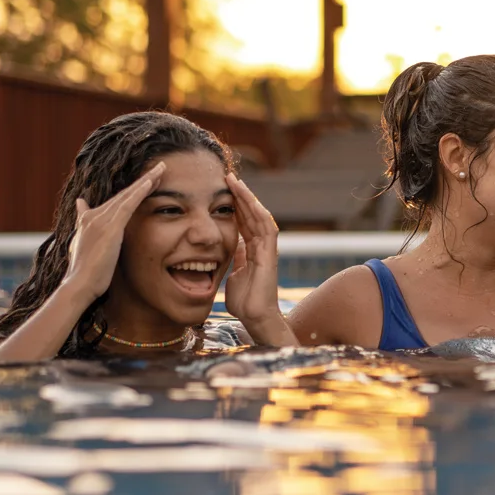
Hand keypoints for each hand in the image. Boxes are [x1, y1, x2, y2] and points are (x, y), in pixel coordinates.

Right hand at [61, 162, 165, 300]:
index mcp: (87, 221)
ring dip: (146, 180)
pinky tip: (152, 181)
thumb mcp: (83, 249)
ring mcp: (100, 220)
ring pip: (127, 195)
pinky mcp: (110, 227)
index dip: (128, 191)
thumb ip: (85, 233)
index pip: (113, 202)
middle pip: (123, 194)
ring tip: (161, 169)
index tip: (142, 181)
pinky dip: (141, 191)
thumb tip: (80, 219)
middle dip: (142, 181)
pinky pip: (129, 204)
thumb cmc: (85, 274)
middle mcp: (93, 216)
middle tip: (158, 169)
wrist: (79, 284)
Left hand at [222, 174, 280, 324]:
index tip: (223, 190)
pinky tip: (248, 200)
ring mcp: (268, 249)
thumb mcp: (234, 274)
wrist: (256, 317)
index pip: (244, 221)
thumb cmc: (245, 301)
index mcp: (252, 250)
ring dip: (248, 198)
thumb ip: (236, 260)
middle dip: (240, 195)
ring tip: (235, 181)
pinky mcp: (270, 254)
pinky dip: (257, 213)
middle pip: (252, 214)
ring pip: (260, 216)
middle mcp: (262, 246)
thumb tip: (231, 248)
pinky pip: (266, 228)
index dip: (235, 205)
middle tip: (228, 177)